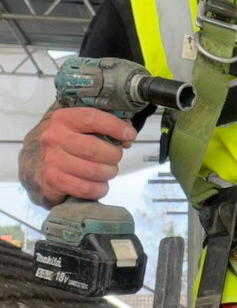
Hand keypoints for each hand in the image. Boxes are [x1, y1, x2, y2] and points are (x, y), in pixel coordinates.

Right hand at [19, 106, 136, 207]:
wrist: (36, 161)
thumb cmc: (68, 140)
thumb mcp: (81, 125)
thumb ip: (105, 123)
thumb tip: (127, 134)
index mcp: (63, 118)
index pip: (92, 118)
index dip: (115, 127)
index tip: (129, 135)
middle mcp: (54, 138)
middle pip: (94, 149)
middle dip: (114, 155)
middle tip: (116, 157)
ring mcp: (51, 160)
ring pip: (93, 171)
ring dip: (108, 172)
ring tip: (108, 170)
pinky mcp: (53, 181)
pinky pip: (86, 188)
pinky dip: (99, 189)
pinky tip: (100, 184)